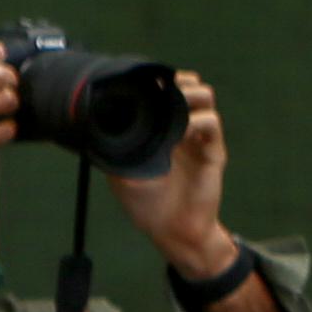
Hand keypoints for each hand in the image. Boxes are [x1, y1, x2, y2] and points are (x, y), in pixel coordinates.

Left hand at [107, 70, 236, 276]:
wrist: (173, 231)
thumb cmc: (146, 205)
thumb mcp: (120, 173)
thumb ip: (114, 147)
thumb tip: (99, 121)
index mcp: (159, 128)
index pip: (164, 90)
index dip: (157, 80)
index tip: (145, 80)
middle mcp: (180, 128)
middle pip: (188, 85)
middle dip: (177, 81)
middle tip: (163, 89)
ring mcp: (198, 137)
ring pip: (203, 96)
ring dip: (189, 95)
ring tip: (174, 108)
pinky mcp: (213, 150)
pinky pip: (211, 122)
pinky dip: (198, 120)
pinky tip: (183, 132)